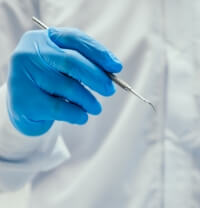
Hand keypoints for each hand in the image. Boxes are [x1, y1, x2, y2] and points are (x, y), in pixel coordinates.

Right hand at [7, 27, 122, 135]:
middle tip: (109, 90)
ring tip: (95, 108)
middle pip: (72, 62)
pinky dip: (78, 114)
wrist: (24, 108)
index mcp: (42, 39)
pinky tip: (81, 116)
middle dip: (97, 77)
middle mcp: (29, 54)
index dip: (98, 52)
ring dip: (89, 101)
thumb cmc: (51, 84)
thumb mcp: (63, 68)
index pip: (74, 39)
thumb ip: (85, 64)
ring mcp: (24, 76)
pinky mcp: (25, 100)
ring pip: (69, 87)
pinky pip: (61, 108)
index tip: (116, 67)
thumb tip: (114, 69)